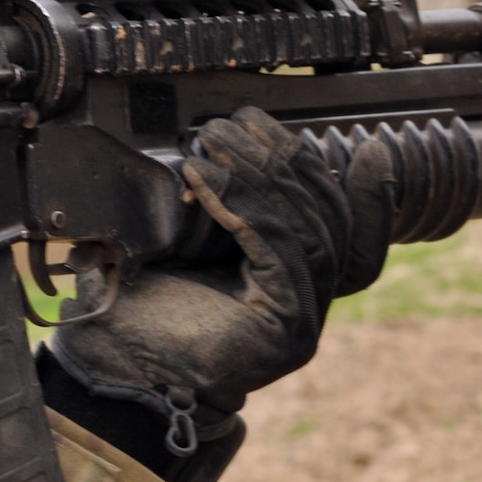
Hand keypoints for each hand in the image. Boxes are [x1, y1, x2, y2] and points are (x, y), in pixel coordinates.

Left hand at [41, 107, 395, 481]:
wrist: (112, 360)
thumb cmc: (139, 301)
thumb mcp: (185, 239)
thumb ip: (224, 201)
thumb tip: (227, 139)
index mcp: (296, 286)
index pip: (350, 232)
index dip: (370, 192)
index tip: (366, 143)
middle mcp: (309, 306)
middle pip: (325, 219)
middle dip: (285, 160)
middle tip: (236, 120)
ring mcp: (302, 322)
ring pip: (306, 229)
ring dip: (258, 172)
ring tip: (212, 138)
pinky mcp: (284, 329)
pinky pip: (276, 249)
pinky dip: (240, 204)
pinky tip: (200, 175)